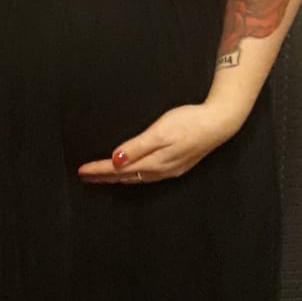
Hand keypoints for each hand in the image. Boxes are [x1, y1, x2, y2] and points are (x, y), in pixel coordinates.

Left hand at [78, 102, 239, 184]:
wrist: (219, 123)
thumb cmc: (189, 122)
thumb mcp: (160, 132)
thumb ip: (137, 148)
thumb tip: (116, 162)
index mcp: (154, 163)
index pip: (119, 170)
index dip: (99, 170)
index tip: (81, 171)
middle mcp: (160, 171)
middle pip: (125, 177)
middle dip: (104, 177)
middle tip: (85, 177)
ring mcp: (169, 170)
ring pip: (136, 178)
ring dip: (117, 178)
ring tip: (101, 177)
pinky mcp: (176, 165)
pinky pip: (147, 175)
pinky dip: (133, 175)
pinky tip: (131, 172)